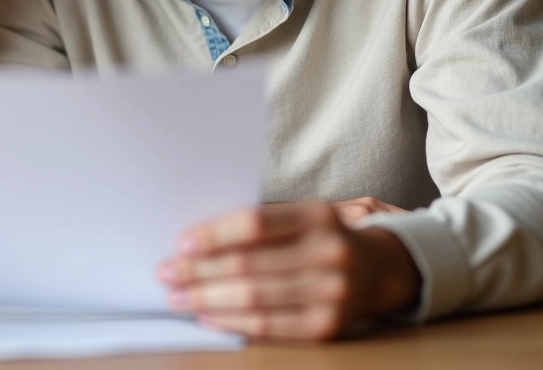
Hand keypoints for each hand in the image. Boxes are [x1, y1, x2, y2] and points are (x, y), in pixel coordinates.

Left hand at [158, 201, 420, 341]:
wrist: (378, 270)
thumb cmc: (320, 236)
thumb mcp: (301, 215)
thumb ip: (259, 222)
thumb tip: (194, 239)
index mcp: (318, 215)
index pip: (255, 223)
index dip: (214, 234)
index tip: (181, 243)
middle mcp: (329, 252)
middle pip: (249, 263)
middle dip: (198, 270)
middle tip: (165, 272)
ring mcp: (332, 293)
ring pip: (254, 298)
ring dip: (206, 298)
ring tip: (176, 296)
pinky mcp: (327, 327)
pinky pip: (269, 326)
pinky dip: (231, 322)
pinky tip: (206, 316)